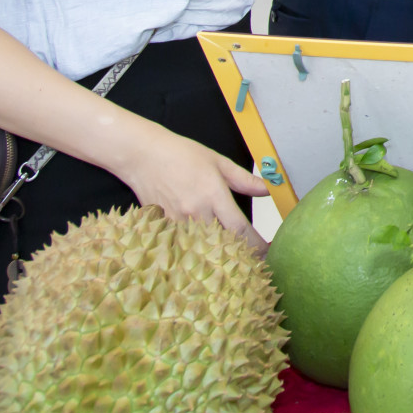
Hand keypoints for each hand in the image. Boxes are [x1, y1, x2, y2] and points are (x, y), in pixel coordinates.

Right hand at [114, 126, 267, 247]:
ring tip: (228, 256)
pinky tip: (203, 249)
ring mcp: (177, 223)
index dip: (256, 244)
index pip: (240, 229)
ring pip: (203, 247)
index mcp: (213, 195)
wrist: (143, 156)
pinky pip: (184, 244)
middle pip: (222, 244)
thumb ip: (245, 180)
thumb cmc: (181, 155)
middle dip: (238, 252)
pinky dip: (195, 248)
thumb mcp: (219, 162)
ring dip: (216, 252)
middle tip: (251, 256)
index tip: (267, 251)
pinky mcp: (163, 228)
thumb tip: (269, 190)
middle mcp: (196, 212)